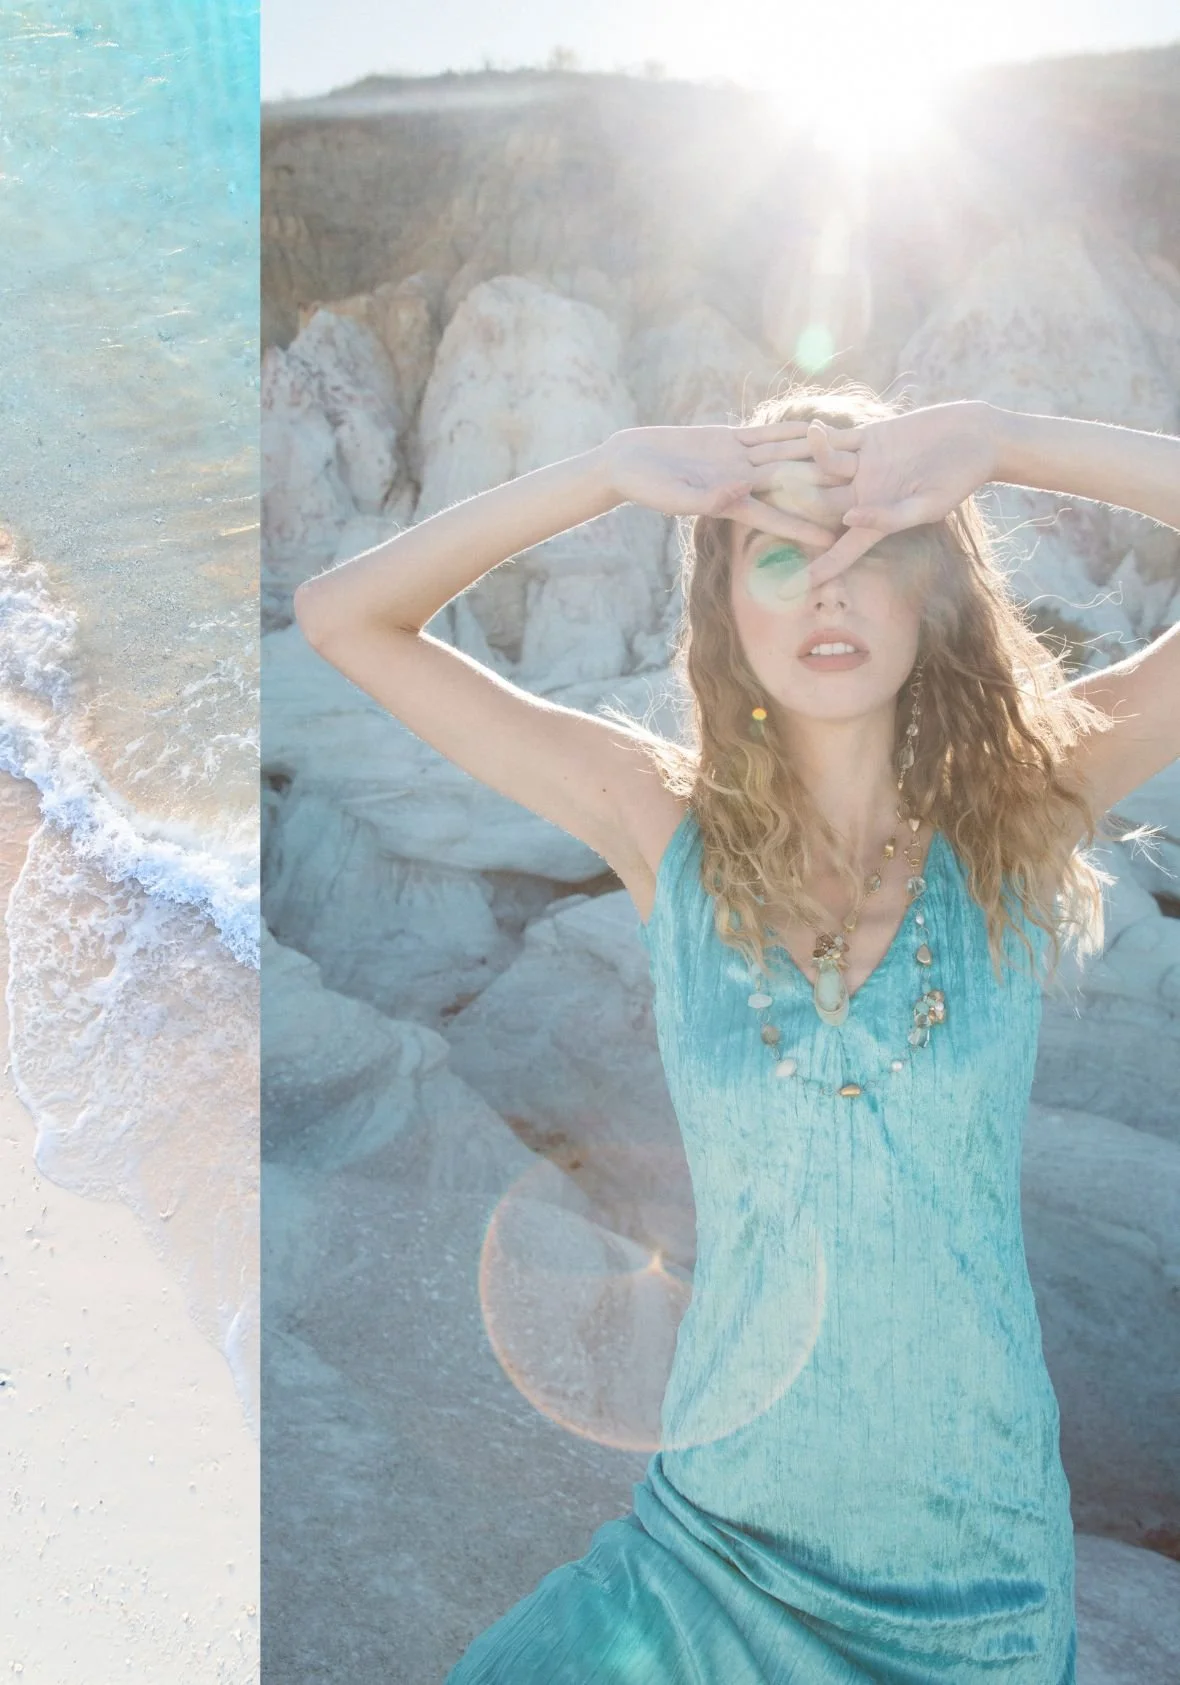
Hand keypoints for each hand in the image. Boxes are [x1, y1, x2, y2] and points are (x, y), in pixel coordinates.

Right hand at [600, 423, 851, 548]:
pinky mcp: (728, 438)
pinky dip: (787, 430)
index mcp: (731, 503)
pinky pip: (764, 433)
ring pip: (782, 454)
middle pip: (788, 484)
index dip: (803, 526)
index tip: (831, 540)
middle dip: (819, 486)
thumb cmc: (646, 489)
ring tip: (846, 452)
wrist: (629, 463)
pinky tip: (811, 426)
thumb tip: (742, 492)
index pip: (775, 516)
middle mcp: (740, 482)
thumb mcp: (676, 497)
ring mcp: (736, 459)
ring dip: (812, 453)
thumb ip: (708, 497)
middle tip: (857, 489)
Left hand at [743, 401, 1001, 586]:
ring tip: (758, 471)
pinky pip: (838, 438)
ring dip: (793, 469)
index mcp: (875, 520)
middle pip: (819, 506)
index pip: (839, 550)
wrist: (977, 438)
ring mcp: (865, 466)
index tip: (787, 590)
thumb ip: (889, 516)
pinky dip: (818, 437)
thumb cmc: (959, 479)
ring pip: (821, 470)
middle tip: (750, 515)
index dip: (816, 569)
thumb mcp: (927, 504)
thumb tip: (849, 518)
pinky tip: (793, 433)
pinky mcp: (870, 437)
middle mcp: (864, 494)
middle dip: (788, 511)